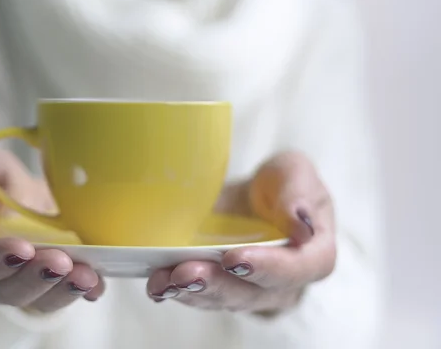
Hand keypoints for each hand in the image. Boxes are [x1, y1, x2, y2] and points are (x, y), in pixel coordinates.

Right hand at [0, 147, 103, 312]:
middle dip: (35, 277)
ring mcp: (11, 283)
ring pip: (33, 299)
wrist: (15, 188)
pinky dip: (81, 291)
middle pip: (2, 289)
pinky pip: (59, 294)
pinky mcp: (42, 284)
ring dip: (61, 289)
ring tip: (86, 275)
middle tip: (61, 262)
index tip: (22, 248)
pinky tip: (96, 284)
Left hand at [146, 152, 335, 312]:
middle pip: (255, 293)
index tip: (235, 258)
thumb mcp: (294, 171)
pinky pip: (202, 297)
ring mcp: (252, 292)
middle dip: (218, 284)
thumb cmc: (279, 184)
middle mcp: (284, 283)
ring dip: (192, 292)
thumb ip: (299, 192)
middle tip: (187, 273)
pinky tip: (157, 284)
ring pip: (224, 300)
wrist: (252, 198)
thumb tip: (302, 225)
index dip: (269, 267)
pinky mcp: (223, 290)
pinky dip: (177, 291)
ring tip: (165, 280)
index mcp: (313, 253)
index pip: (300, 268)